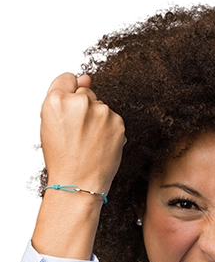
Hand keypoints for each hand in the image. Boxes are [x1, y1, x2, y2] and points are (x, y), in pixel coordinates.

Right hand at [41, 72, 125, 194]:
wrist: (78, 184)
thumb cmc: (62, 158)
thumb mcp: (50, 125)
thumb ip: (64, 98)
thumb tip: (86, 77)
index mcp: (56, 100)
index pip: (67, 79)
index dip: (69, 94)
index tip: (70, 109)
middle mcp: (80, 102)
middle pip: (86, 92)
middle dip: (83, 108)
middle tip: (78, 133)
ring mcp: (101, 111)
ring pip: (100, 106)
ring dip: (97, 119)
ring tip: (89, 142)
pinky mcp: (118, 122)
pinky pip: (113, 119)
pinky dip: (109, 129)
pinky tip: (100, 144)